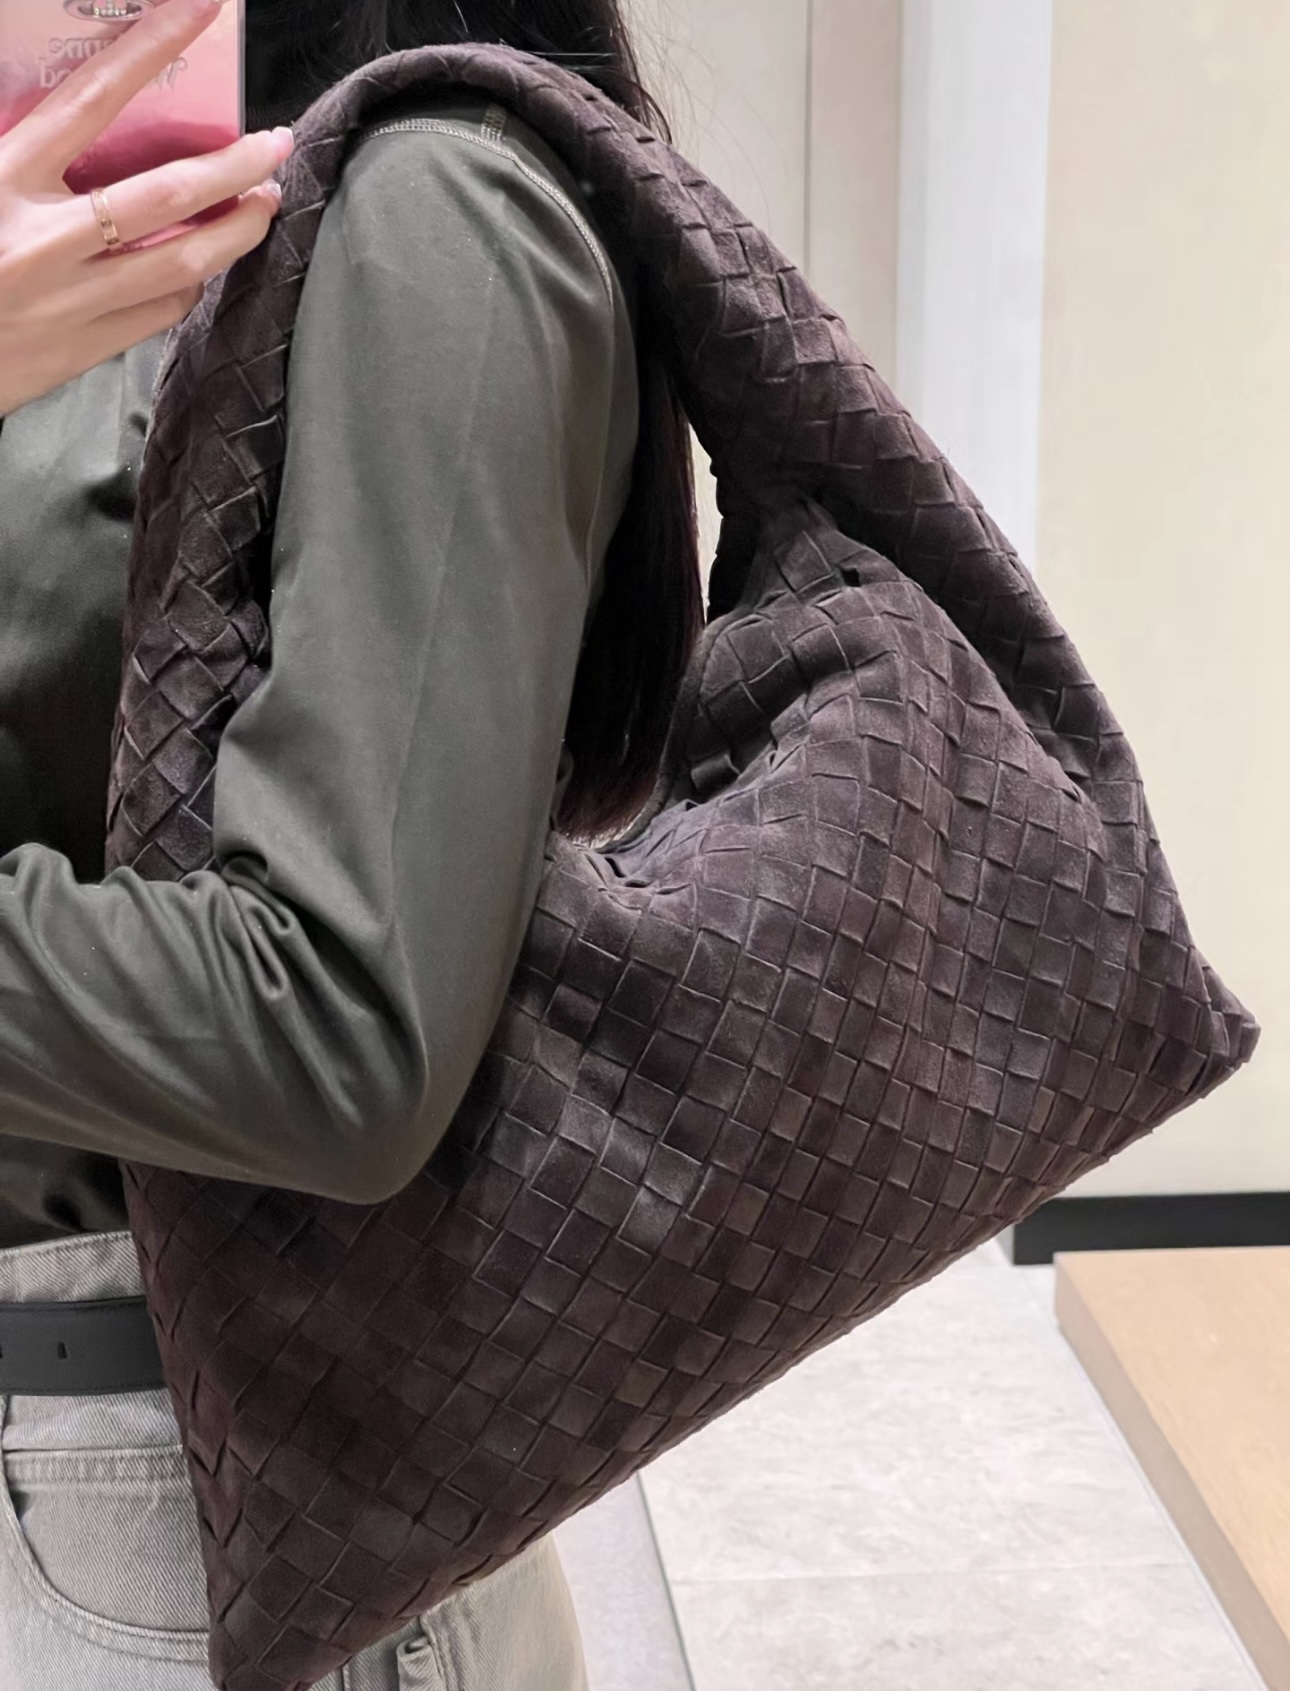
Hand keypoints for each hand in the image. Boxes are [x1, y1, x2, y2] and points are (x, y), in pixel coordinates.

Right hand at [0, 0, 293, 415]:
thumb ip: (25, 139)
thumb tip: (85, 103)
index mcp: (4, 177)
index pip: (91, 99)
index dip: (150, 49)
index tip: (200, 11)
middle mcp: (46, 240)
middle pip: (166, 196)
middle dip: (234, 167)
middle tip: (275, 146)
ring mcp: (70, 301)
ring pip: (182, 265)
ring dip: (237, 231)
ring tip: (265, 203)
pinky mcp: (83, 350)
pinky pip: (161, 312)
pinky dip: (194, 282)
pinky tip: (209, 261)